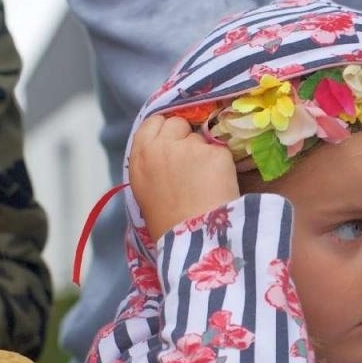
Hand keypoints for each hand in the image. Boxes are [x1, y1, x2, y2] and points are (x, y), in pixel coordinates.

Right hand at [129, 115, 240, 239]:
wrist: (192, 239)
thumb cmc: (167, 222)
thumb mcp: (145, 188)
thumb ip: (152, 161)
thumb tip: (167, 145)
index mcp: (140, 156)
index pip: (153, 122)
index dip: (165, 130)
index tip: (173, 143)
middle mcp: (161, 146)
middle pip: (177, 123)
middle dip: (185, 136)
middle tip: (190, 164)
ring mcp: (189, 147)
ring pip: (200, 138)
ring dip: (203, 152)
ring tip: (203, 181)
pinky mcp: (215, 153)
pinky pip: (220, 151)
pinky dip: (221, 165)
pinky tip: (217, 185)